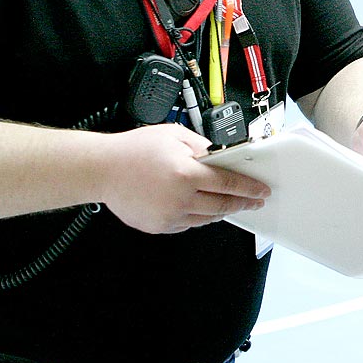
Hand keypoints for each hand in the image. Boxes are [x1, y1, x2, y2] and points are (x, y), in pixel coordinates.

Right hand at [97, 124, 270, 234]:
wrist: (101, 170)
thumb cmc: (134, 150)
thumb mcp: (174, 136)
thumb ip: (201, 147)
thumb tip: (220, 158)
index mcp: (187, 173)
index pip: (228, 183)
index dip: (249, 188)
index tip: (261, 191)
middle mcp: (180, 198)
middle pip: (222, 205)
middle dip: (242, 203)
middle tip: (254, 201)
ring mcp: (169, 216)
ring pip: (206, 218)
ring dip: (221, 211)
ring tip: (230, 204)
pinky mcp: (159, 226)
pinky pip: (186, 224)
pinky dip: (197, 216)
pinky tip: (199, 207)